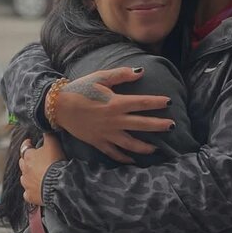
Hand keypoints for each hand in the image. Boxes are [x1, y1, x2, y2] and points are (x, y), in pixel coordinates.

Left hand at [19, 133, 64, 204]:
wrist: (57, 184)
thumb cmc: (55, 163)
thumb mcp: (53, 144)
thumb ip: (48, 135)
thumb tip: (45, 128)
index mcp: (28, 157)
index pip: (25, 147)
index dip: (28, 144)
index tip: (29, 142)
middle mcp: (24, 170)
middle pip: (23, 163)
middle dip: (27, 160)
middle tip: (34, 160)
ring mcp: (26, 184)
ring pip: (24, 178)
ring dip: (29, 176)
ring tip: (37, 176)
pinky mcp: (30, 196)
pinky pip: (28, 193)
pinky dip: (31, 191)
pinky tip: (37, 190)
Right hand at [50, 68, 172, 163]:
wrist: (59, 106)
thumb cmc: (80, 89)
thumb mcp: (100, 77)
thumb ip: (121, 75)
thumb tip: (140, 72)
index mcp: (116, 103)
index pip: (142, 103)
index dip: (157, 102)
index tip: (170, 102)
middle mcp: (114, 120)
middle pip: (142, 125)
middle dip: (159, 126)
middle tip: (173, 126)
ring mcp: (106, 134)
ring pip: (130, 144)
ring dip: (145, 147)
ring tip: (156, 148)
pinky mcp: (98, 142)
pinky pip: (114, 153)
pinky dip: (124, 158)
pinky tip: (133, 160)